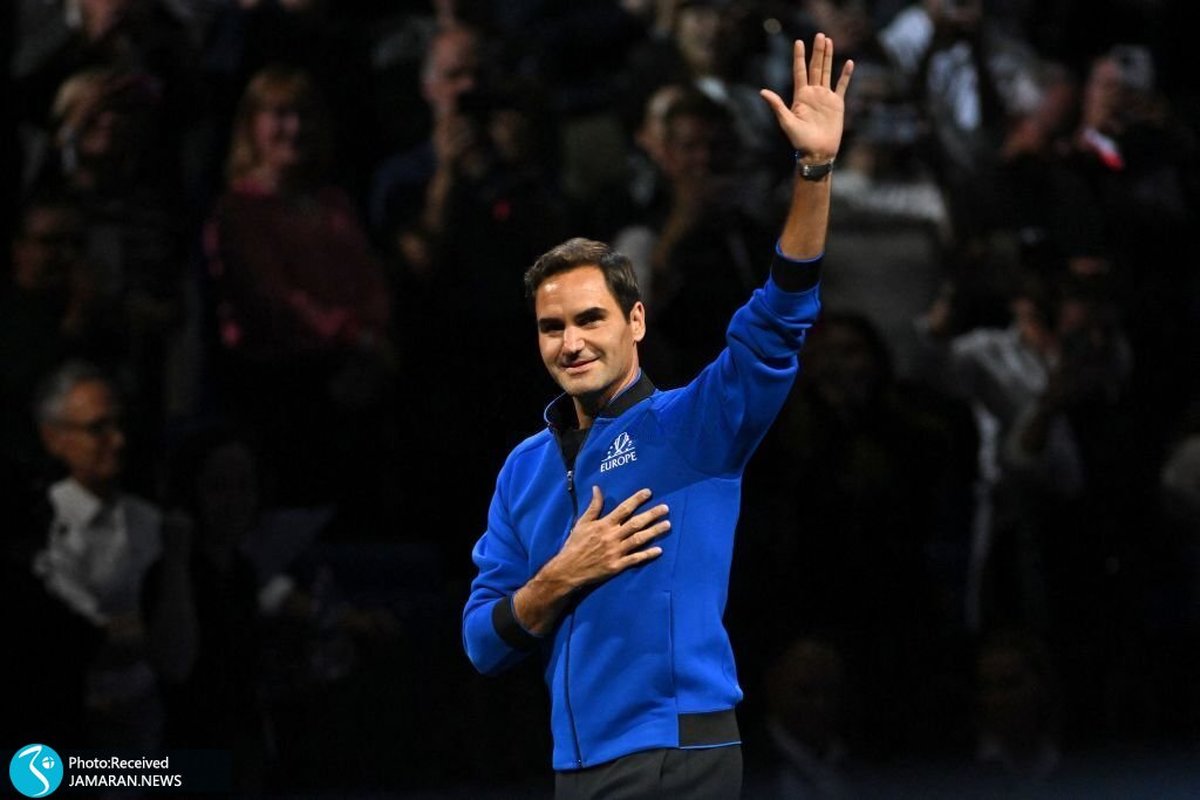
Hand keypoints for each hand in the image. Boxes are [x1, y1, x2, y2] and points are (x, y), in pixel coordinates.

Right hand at [548, 486, 670, 589]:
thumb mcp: (582, 523)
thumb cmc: (575, 544)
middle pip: (635, 523)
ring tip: (667, 525)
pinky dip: (647, 554)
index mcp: (604, 525)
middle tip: (666, 508)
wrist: (569, 569)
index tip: (649, 492)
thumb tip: (597, 488)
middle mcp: (612, 537)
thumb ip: (593, 506)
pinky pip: (635, 559)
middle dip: (652, 515)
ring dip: (654, 532)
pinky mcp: (617, 565)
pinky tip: (659, 550)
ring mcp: (616, 552)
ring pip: (639, 540)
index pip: (623, 509)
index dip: (637, 500)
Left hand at [759, 33, 853, 160]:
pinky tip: (848, 63)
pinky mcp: (837, 104)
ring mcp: (825, 97)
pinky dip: (845, 75)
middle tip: (820, 35)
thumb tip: (762, 92)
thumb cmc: (800, 141)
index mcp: (800, 96)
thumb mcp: (786, 122)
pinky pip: (842, 86)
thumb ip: (777, 105)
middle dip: (817, 51)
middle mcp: (813, 93)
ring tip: (829, 41)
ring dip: (828, 57)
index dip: (799, 57)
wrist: (817, 152)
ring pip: (827, 72)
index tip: (799, 42)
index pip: (799, 71)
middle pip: (815, 67)